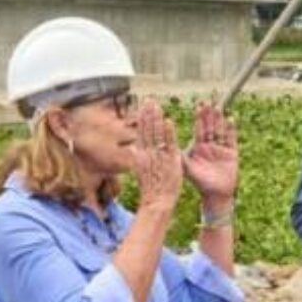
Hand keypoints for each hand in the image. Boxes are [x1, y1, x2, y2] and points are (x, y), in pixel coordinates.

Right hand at [131, 98, 182, 213]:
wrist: (157, 202)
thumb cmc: (152, 187)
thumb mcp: (141, 169)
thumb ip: (137, 156)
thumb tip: (131, 147)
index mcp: (142, 154)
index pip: (142, 132)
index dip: (143, 118)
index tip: (144, 106)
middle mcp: (149, 153)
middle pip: (147, 129)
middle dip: (148, 114)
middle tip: (150, 99)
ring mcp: (159, 156)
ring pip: (156, 134)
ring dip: (156, 119)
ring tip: (157, 106)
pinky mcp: (170, 160)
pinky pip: (168, 144)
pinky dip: (168, 133)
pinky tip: (168, 121)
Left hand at [183, 101, 238, 202]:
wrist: (216, 195)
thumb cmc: (199, 183)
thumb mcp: (188, 169)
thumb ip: (180, 157)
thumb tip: (168, 147)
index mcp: (199, 147)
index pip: (199, 128)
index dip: (199, 117)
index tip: (199, 104)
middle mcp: (210, 145)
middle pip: (210, 126)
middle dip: (210, 114)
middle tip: (210, 99)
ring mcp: (221, 148)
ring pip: (220, 130)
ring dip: (220, 119)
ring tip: (219, 106)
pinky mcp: (231, 153)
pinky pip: (231, 139)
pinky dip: (231, 130)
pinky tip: (231, 119)